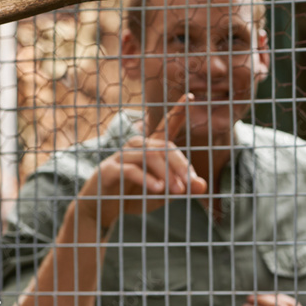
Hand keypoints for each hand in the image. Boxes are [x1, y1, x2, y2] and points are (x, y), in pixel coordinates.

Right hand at [76, 94, 206, 230]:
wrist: (101, 209)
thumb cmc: (133, 196)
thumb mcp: (162, 194)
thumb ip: (181, 188)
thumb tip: (203, 186)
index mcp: (150, 148)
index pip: (166, 127)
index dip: (178, 112)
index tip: (192, 96)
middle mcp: (136, 146)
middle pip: (164, 146)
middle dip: (180, 165)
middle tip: (191, 184)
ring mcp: (121, 156)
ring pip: (150, 156)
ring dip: (166, 173)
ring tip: (177, 190)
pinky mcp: (109, 169)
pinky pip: (131, 170)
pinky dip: (147, 179)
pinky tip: (158, 190)